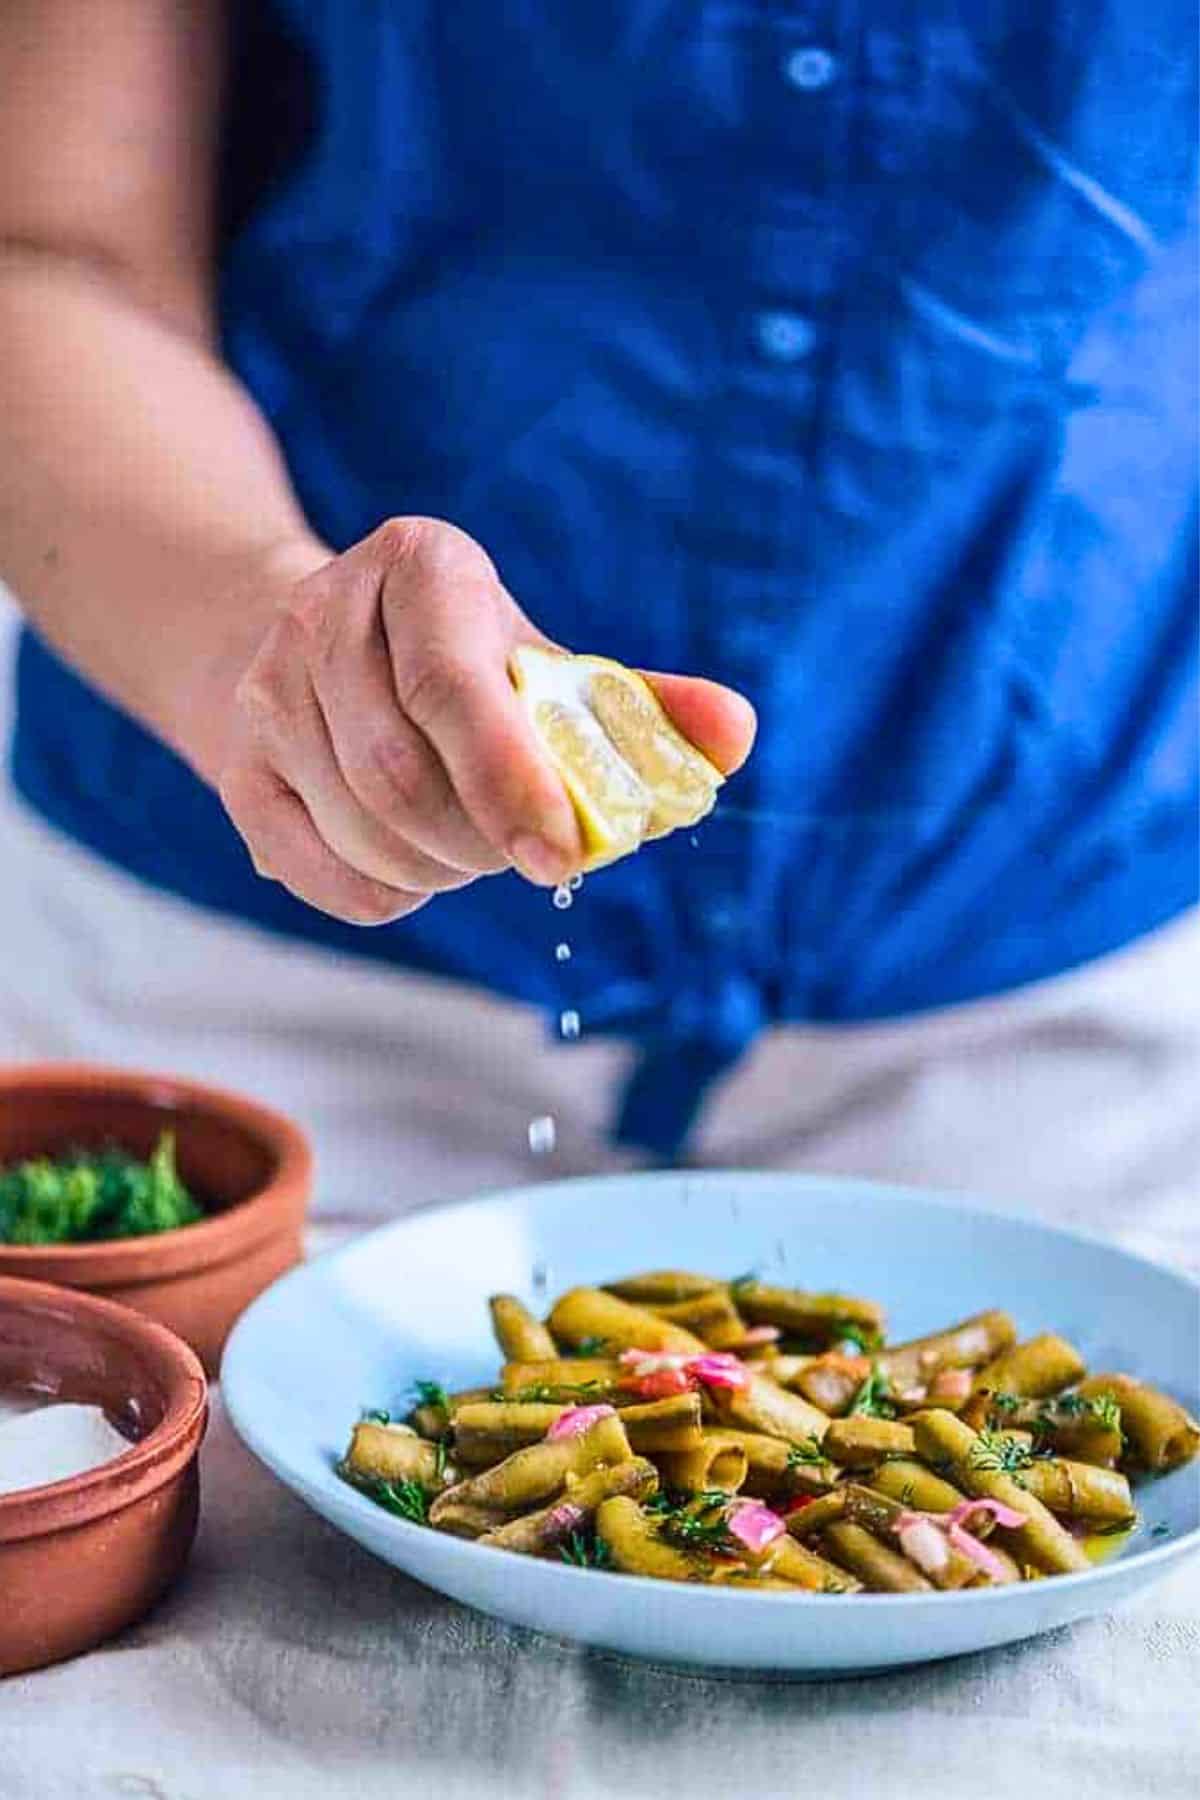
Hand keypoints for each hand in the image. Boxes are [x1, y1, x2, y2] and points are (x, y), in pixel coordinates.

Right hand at [213, 517, 755, 923]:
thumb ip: (638, 703)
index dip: (511, 781)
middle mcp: (323, 615)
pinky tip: (419, 867)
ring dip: (441, 869)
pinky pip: (320, 872)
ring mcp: (266, 693)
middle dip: (482, 840)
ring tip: (476, 848)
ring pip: (361, 827)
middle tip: (528, 852)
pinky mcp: (237, 768)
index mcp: (419, 566)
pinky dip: (389, 894)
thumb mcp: (546, 661)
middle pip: (399, 775)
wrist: (321, 642)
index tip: (563, 858)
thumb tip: (733, 733)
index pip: (451, 686)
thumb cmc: (461, 659)